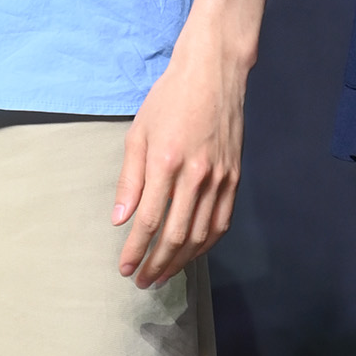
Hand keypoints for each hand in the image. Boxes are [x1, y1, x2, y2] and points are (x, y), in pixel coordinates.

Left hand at [111, 20, 246, 288]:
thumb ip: (130, 178)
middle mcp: (196, 175)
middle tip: (141, 281)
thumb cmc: (169, 99)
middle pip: (175, 235)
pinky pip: (221, 222)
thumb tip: (121, 219)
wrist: (213, 74)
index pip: (148, 219)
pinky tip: (191, 254)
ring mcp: (220, 178)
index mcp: (166, 161)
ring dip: (180, 261)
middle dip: (156, 263)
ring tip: (162, 275)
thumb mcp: (138, 132)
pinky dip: (206, 244)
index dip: (135, 248)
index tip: (124, 267)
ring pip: (200, 235)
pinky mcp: (235, 178)